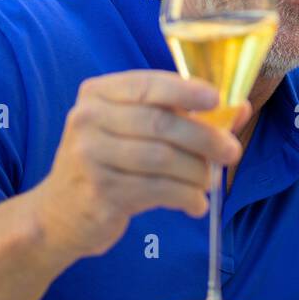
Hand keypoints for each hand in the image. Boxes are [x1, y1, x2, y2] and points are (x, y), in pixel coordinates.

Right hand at [31, 70, 248, 261]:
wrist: (58, 214)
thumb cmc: (109, 163)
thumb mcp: (135, 130)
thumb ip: (182, 116)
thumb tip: (240, 109)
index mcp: (98, 93)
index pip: (148, 85)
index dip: (186, 91)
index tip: (217, 100)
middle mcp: (88, 119)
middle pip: (160, 124)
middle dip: (204, 138)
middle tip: (232, 151)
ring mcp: (89, 156)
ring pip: (162, 159)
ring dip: (196, 172)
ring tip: (209, 181)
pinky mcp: (98, 191)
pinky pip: (156, 190)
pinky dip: (185, 197)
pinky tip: (196, 204)